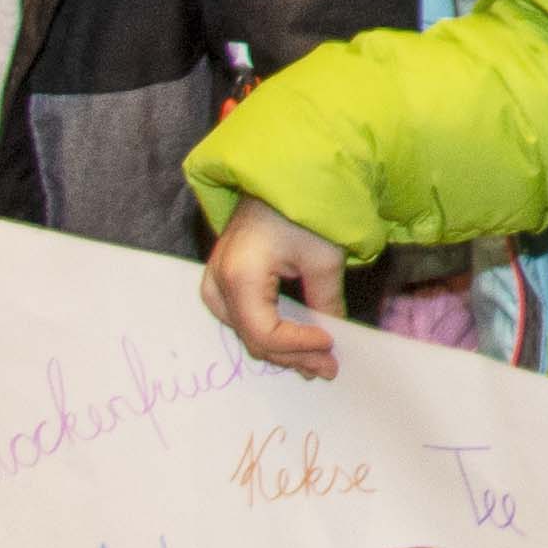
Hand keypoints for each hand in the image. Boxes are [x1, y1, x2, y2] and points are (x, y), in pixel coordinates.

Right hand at [202, 201, 348, 380]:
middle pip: (253, 338)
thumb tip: (334, 335)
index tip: (331, 344)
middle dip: (293, 356)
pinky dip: (268, 333)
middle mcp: (218, 283)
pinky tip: (295, 343)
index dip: (298, 346)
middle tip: (330, 367)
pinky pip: (241, 319)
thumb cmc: (300, 211)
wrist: (276, 180)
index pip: (265, 332)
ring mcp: (214, 282)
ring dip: (280, 350)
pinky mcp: (221, 281)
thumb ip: (326, 301)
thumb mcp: (323, 257)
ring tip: (316, 362)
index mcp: (240, 276)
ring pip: (245, 333)